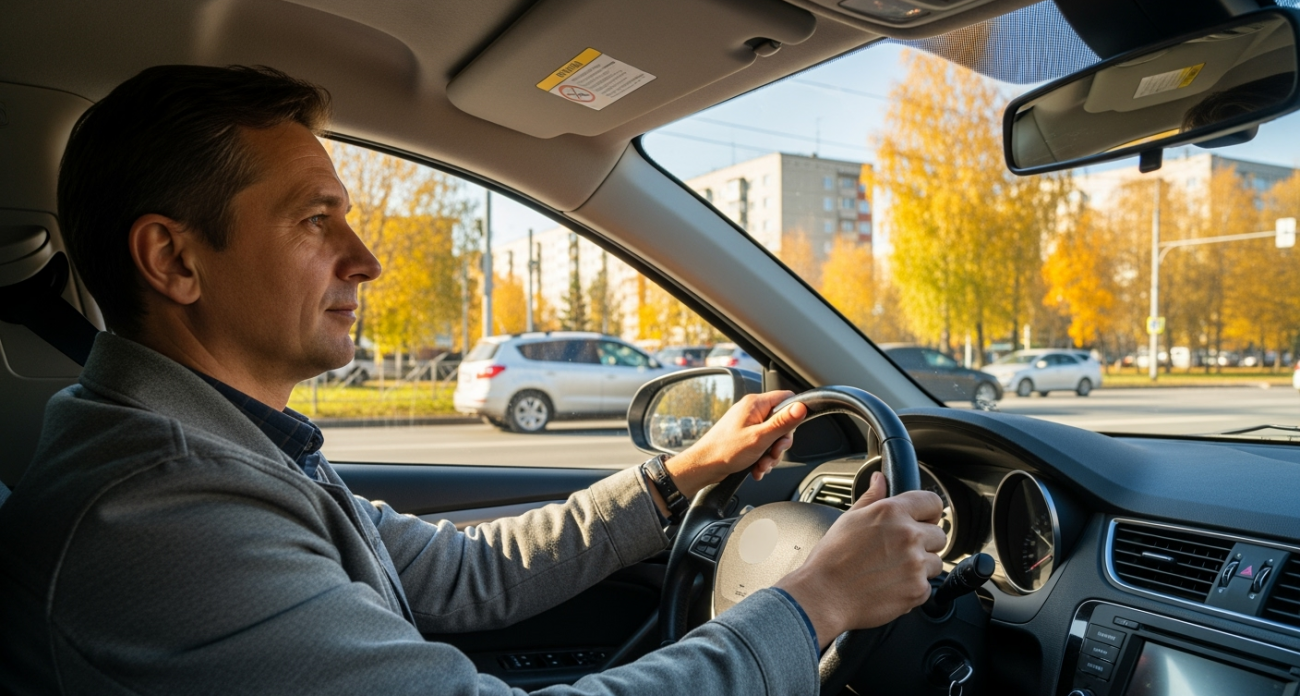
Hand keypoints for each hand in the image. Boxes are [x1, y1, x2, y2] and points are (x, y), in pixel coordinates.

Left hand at [657, 391, 807, 507]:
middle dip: (779, 444)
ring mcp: (747, 424)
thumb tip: (801, 407)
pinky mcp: (744, 437)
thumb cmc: (725, 450)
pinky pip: (762, 446)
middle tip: (772, 454)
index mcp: (755, 404)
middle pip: (781, 423)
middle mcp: (751, 411)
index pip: (786, 399)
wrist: (704, 466)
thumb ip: (782, 422)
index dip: (793, 416)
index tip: (787, 434)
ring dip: (770, 455)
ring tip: (761, 465)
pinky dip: (762, 459)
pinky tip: (756, 468)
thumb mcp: (760, 437)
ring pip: (772, 438)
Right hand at [775, 471, 945, 648]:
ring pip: (935, 562)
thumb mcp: (849, 519)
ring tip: (892, 570)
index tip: (923, 520)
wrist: (824, 595)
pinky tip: (890, 585)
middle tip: (899, 551)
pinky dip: (913, 588)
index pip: (933, 503)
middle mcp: (908, 535)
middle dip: (924, 542)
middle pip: (939, 535)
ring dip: (921, 566)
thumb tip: (880, 479)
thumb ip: (871, 497)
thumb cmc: (832, 558)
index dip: (929, 512)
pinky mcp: (917, 590)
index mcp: (892, 512)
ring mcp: (915, 564)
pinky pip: (927, 586)